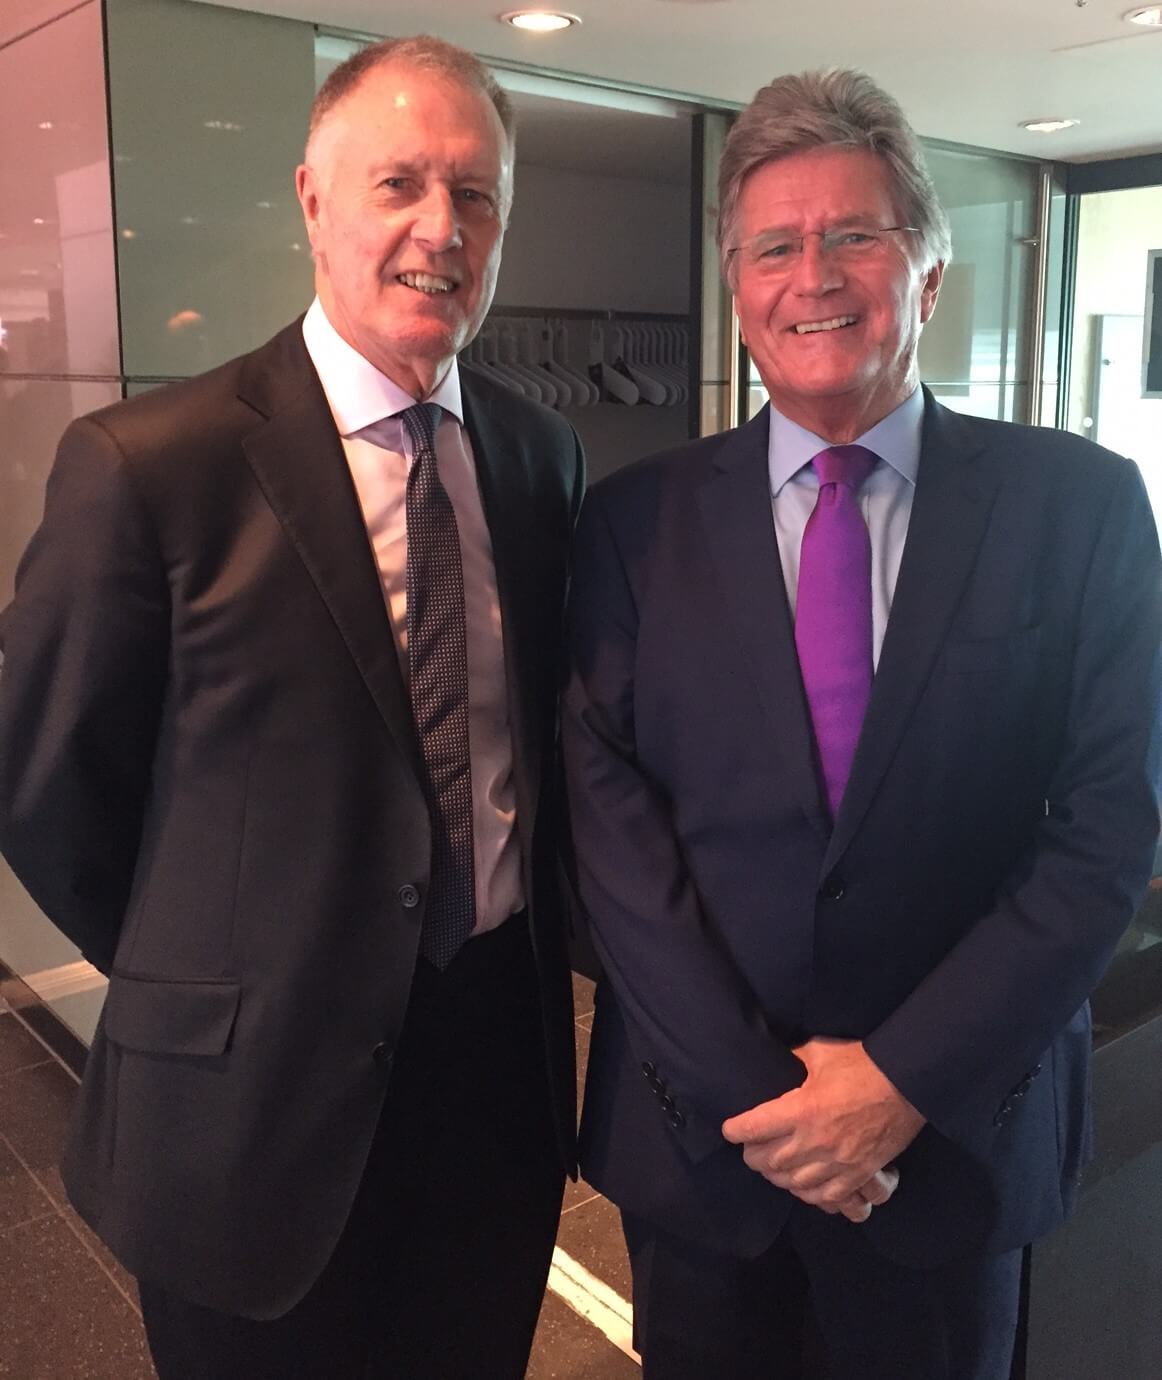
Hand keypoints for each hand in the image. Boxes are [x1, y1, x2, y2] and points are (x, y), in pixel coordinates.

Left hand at [721, 1038, 923, 1214]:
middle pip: (768, 1162)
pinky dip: (810, 1195)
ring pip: (793, 1184)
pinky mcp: (858, 1174)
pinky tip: (804, 1186)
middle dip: (753, 1155)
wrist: (908, 1083)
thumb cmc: (863, 1064)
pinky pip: (827, 1198)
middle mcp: (815, 1141)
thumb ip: (793, 1060)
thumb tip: (777, 1063)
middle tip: (751, 1147)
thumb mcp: (820, 1052)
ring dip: (778, 1176)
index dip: (735, 1129)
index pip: (753, 1128)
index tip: (730, 1129)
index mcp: (801, 1110)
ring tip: (774, 1166)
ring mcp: (837, 1162)